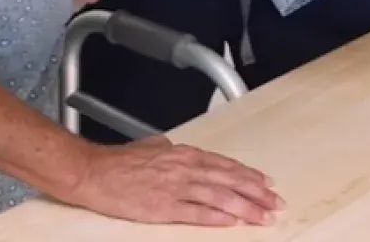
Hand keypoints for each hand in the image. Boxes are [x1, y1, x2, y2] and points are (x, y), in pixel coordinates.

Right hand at [65, 136, 283, 226]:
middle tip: (275, 203)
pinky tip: (233, 222)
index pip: (226, 165)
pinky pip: (197, 213)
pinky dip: (218, 217)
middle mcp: (185, 168)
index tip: (266, 184)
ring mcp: (175, 188)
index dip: (249, 176)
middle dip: (256, 193)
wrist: (94, 172)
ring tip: (263, 216)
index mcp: (184, 155)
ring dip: (245, 208)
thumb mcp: (152, 147)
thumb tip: (178, 151)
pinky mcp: (163, 207)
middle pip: (230, 180)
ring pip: (220, 197)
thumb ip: (171, 151)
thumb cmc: (119, 161)